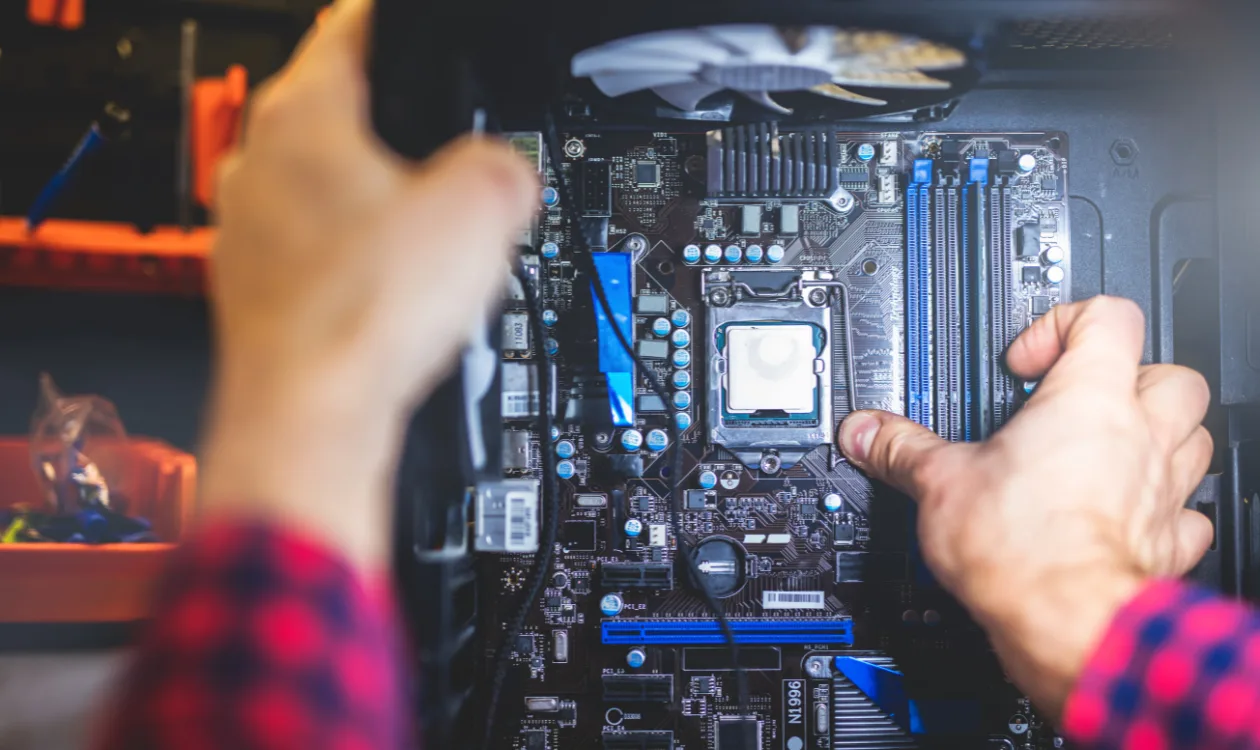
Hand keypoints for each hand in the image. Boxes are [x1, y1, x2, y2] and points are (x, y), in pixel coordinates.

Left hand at [199, 0, 536, 568]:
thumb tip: (505, 174)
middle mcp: (259, 166)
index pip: (352, 28)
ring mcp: (249, 231)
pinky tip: (402, 302)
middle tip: (457, 165)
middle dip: (406, 135)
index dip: (401, 22)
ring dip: (385, 207)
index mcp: (303, 118)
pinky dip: (363, 266)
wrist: (308, 418)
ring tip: (437, 250)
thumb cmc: (361, 316)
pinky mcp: (258, 291)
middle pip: (346, 117)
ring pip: (334, 192)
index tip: (421, 28)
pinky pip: (324, 255)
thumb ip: (505, 165)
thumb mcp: (482, 210)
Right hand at [837, 296, 1214, 716]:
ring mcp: (1162, 489)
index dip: (1064, 325)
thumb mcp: (939, 482)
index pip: (1108, 316)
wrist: (1067, 620)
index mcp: (1088, 398)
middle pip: (1169, 373)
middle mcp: (1140, 435)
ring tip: (1107, 449)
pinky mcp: (1168, 541)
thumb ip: (901, 447)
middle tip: (1079, 398)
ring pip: (1194, 437)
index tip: (1025, 362)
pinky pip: (1188, 513)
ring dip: (1158, 435)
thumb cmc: (1021, 548)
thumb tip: (869, 431)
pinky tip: (1125, 514)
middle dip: (1129, 377)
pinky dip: (1166, 508)